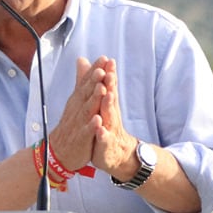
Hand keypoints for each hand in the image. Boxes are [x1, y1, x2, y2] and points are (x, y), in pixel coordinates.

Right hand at [47, 57, 104, 170]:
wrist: (59, 151)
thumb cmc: (71, 123)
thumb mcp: (76, 99)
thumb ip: (81, 79)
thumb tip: (82, 59)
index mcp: (78, 100)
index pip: (86, 82)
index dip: (94, 70)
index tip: (103, 58)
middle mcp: (77, 109)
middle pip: (85, 93)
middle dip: (93, 81)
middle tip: (101, 69)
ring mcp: (78, 124)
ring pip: (86, 110)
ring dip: (93, 99)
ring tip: (101, 89)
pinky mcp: (80, 139)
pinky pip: (86, 132)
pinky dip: (91, 126)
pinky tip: (98, 120)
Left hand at [89, 57, 138, 176]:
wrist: (115, 153)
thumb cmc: (106, 126)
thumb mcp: (102, 106)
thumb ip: (98, 86)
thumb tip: (96, 67)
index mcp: (108, 105)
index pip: (108, 87)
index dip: (108, 73)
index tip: (106, 59)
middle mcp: (111, 115)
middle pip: (111, 98)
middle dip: (110, 85)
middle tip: (109, 72)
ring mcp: (109, 129)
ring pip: (109, 116)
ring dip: (108, 105)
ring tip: (108, 94)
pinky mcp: (106, 144)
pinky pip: (104, 139)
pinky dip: (102, 134)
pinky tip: (100, 129)